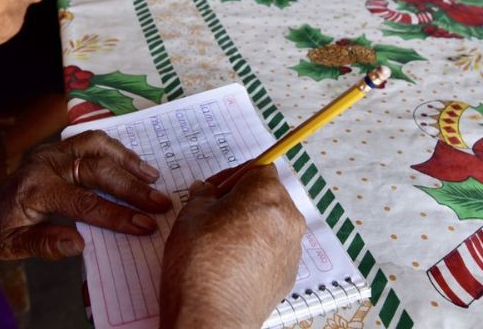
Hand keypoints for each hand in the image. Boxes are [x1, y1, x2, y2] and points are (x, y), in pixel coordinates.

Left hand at [0, 129, 171, 259]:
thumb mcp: (12, 246)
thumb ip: (44, 244)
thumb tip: (79, 244)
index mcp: (35, 188)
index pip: (85, 201)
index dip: (117, 215)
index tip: (145, 226)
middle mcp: (46, 163)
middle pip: (98, 168)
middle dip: (132, 187)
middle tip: (160, 203)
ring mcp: (53, 151)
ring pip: (97, 144)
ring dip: (128, 160)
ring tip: (152, 178)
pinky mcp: (58, 149)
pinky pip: (92, 141)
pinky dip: (116, 150)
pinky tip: (134, 164)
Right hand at [159, 165, 303, 328]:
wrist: (211, 318)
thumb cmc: (200, 265)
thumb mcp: (190, 215)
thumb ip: (203, 195)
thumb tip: (207, 191)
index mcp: (267, 195)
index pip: (260, 168)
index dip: (235, 174)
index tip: (216, 187)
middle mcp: (288, 218)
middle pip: (269, 195)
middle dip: (244, 199)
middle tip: (214, 213)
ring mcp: (292, 249)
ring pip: (273, 224)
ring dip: (252, 225)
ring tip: (221, 242)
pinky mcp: (289, 275)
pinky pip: (275, 250)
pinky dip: (258, 250)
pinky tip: (233, 263)